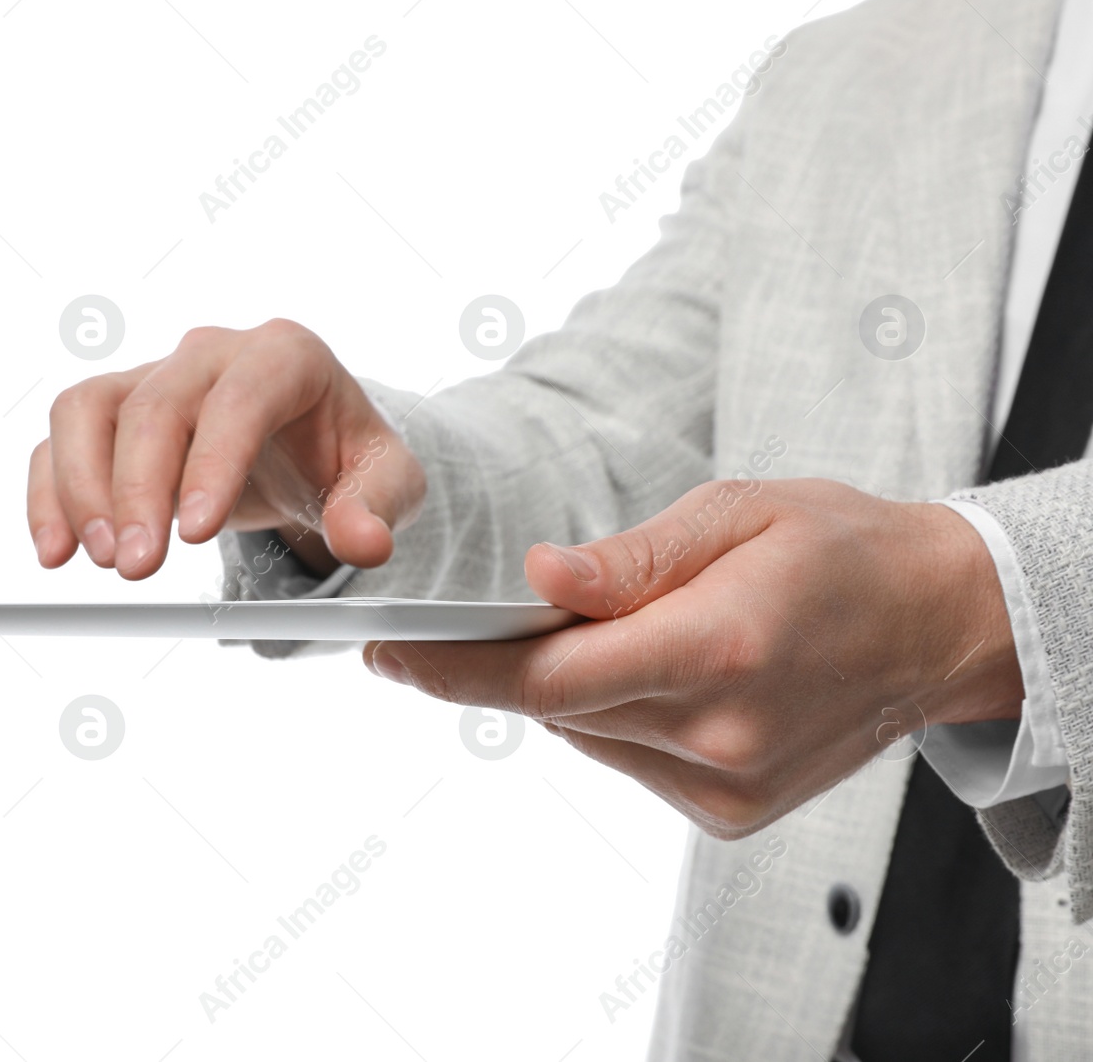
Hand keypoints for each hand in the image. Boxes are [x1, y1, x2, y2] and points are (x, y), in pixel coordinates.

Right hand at [29, 319, 424, 578]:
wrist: (308, 442)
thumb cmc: (344, 453)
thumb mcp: (388, 480)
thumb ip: (378, 508)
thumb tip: (364, 542)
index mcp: (285, 357)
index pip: (239, 399)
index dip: (211, 462)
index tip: (195, 534)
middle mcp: (210, 354)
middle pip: (154, 406)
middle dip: (136, 490)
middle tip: (136, 568)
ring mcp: (154, 375)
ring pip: (88, 408)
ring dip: (80, 486)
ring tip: (99, 559)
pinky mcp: (114, 409)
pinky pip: (63, 436)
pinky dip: (50, 491)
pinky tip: (57, 550)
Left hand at [364, 478, 1024, 838]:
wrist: (938, 624)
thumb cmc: (838, 547)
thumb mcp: (735, 514)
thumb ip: (630, 559)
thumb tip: (538, 579)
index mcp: (717, 648)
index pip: (545, 678)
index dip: (452, 669)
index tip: (387, 652)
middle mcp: (719, 735)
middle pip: (556, 709)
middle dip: (501, 664)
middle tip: (469, 623)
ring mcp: (727, 785)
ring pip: (587, 733)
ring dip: (570, 684)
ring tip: (612, 629)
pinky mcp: (731, 811)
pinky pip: (627, 757)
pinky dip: (614, 714)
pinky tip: (657, 670)